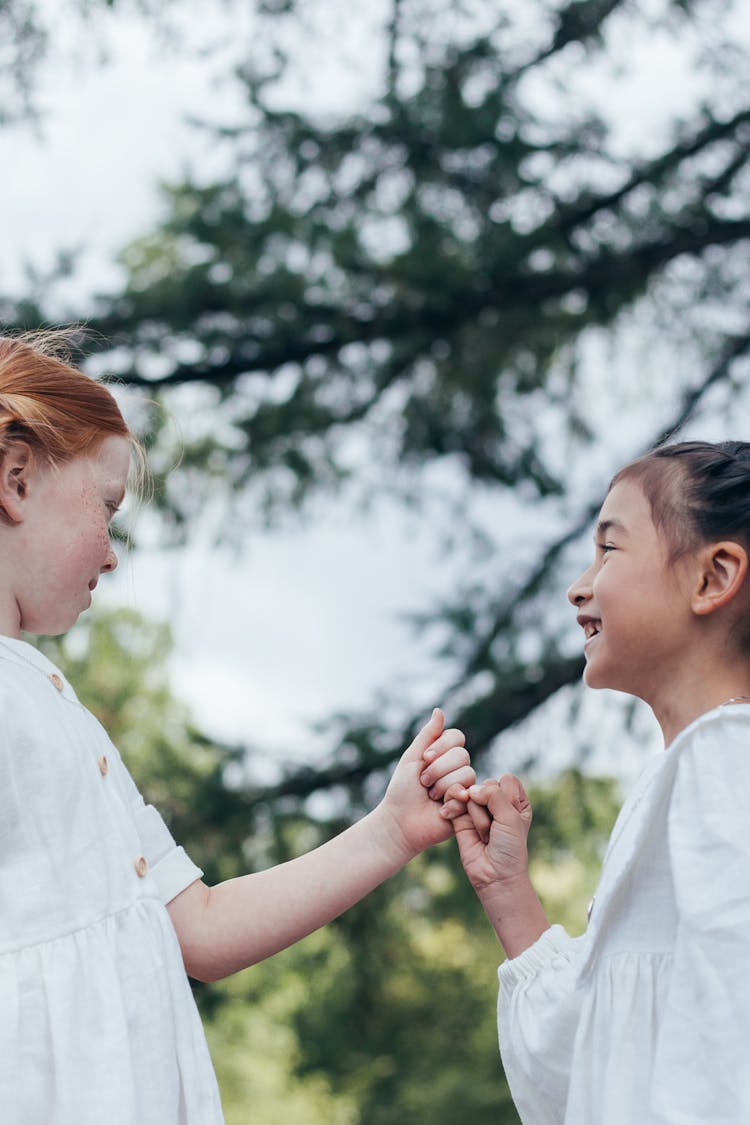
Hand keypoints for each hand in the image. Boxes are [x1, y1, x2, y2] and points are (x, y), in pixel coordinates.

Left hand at [379, 709, 473, 858]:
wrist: (401, 822)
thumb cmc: (403, 791)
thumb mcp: (412, 758)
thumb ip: (427, 735)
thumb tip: (439, 710)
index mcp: (444, 755)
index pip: (457, 737)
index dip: (441, 746)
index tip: (424, 759)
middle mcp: (457, 769)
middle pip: (462, 755)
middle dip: (438, 770)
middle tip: (423, 783)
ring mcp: (464, 787)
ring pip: (467, 774)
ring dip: (442, 787)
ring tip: (431, 798)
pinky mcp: (469, 807)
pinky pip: (468, 794)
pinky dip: (450, 802)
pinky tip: (440, 810)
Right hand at [451, 774, 532, 891]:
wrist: (494, 876)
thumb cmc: (509, 849)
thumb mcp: (510, 817)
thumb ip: (493, 794)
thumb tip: (470, 789)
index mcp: (516, 801)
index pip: (507, 780)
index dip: (505, 795)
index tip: (510, 818)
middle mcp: (497, 803)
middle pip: (487, 784)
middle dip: (490, 809)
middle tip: (495, 831)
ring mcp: (478, 810)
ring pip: (471, 794)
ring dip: (477, 817)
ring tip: (484, 835)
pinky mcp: (460, 817)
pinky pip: (453, 800)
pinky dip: (453, 806)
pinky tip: (451, 815)